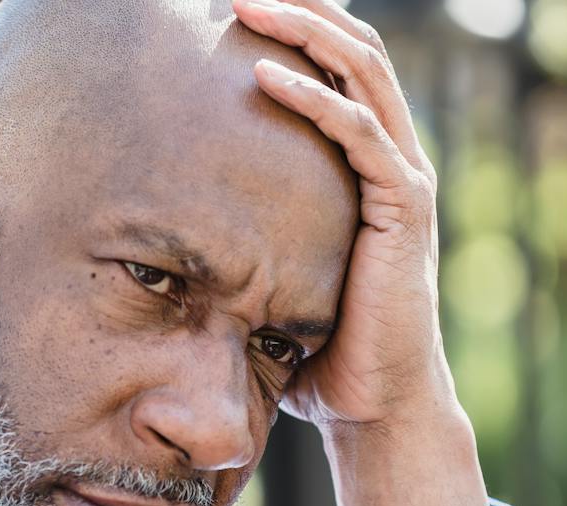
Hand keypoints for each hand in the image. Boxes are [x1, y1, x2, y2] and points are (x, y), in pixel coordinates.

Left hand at [232, 0, 500, 505]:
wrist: (373, 405)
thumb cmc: (318, 351)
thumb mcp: (272, 276)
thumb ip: (241, 240)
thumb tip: (162, 236)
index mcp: (365, 164)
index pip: (336, 68)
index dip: (294, 25)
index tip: (234, 1)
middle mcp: (392, 158)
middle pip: (353, 49)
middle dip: (299, 5)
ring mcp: (404, 179)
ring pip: (361, 73)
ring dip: (305, 30)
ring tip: (247, 1)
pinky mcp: (404, 209)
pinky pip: (360, 135)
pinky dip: (316, 100)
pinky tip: (266, 78)